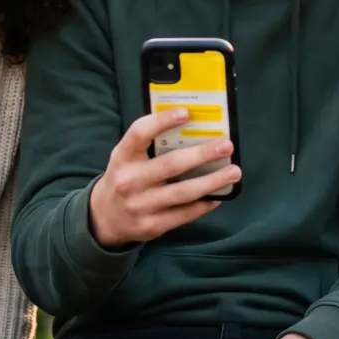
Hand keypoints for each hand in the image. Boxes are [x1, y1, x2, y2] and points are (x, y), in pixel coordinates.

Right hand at [88, 109, 241, 247]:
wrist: (104, 219)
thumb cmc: (124, 178)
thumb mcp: (126, 158)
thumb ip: (149, 145)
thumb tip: (192, 128)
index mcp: (122, 157)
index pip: (140, 133)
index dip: (162, 121)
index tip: (186, 113)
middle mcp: (129, 181)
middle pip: (170, 165)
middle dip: (202, 154)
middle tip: (226, 146)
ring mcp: (141, 206)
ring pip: (183, 192)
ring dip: (212, 182)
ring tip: (233, 172)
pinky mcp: (152, 226)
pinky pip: (184, 214)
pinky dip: (204, 204)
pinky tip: (218, 196)